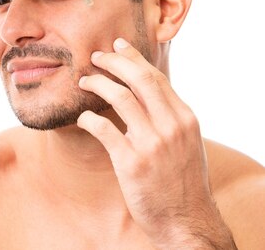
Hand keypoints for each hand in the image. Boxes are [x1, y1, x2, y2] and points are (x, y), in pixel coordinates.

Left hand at [77, 38, 235, 248]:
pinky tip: (82, 118)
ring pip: (120, 97)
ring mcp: (152, 143)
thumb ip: (168, 117)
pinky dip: (88, 118)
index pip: (156, 77)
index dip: (133, 58)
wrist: (185, 221)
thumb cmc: (181, 181)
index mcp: (184, 118)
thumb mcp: (186, 143)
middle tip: (95, 56)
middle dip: (113, 62)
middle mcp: (171, 126)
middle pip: (139, 79)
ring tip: (83, 82)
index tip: (117, 46)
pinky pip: (103, 128)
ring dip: (97, 84)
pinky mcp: (131, 162)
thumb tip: (145, 92)